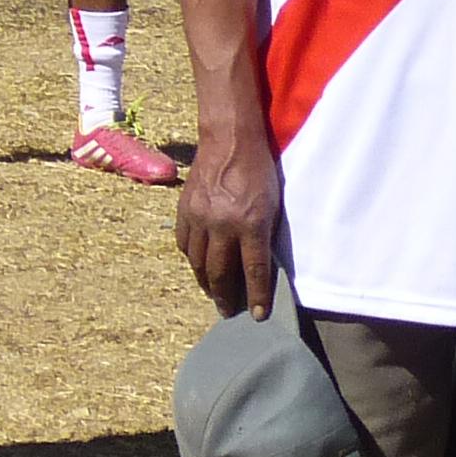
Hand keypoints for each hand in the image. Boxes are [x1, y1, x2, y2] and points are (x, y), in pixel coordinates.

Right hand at [178, 130, 279, 315]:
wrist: (229, 140)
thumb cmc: (258, 171)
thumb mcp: (271, 205)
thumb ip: (263, 235)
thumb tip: (257, 266)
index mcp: (250, 223)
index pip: (254, 270)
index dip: (256, 296)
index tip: (257, 315)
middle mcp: (222, 224)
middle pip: (220, 272)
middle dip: (225, 296)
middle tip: (227, 311)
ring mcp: (199, 217)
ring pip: (198, 262)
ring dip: (205, 282)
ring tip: (212, 292)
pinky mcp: (184, 209)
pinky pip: (184, 243)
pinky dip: (192, 258)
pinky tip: (199, 263)